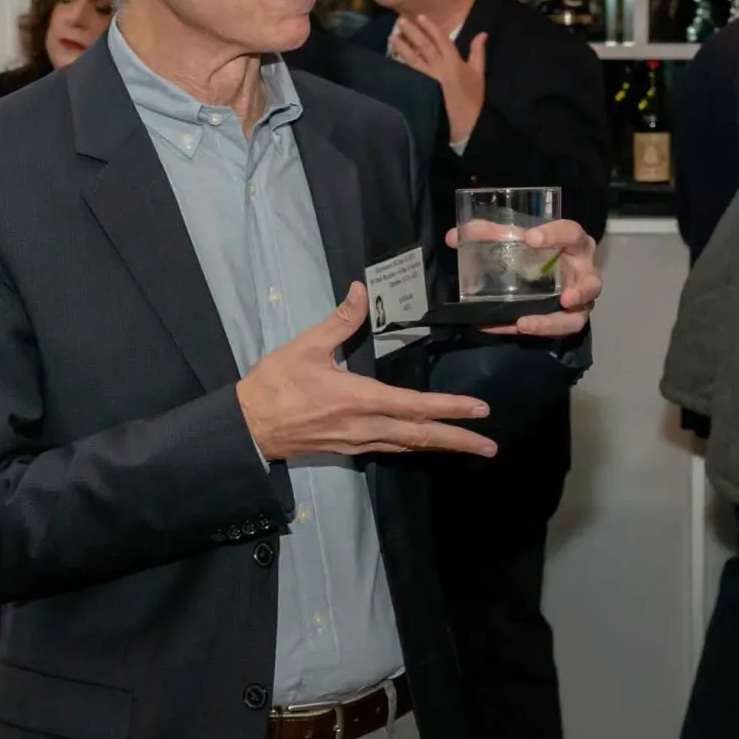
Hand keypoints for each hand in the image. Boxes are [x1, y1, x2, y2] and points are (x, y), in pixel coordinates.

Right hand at [237, 282, 496, 459]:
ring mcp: (358, 442)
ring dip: (441, 447)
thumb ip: (340, 320)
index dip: (450, 408)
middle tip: (491, 447)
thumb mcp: (306, 346)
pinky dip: (414, 447)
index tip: (480, 410)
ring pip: (408, 446)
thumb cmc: (275, 384)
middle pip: (421, 437)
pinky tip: (425, 444)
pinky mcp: (348, 449)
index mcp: (360, 399)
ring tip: (470, 448)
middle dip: (458, 441)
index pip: (416, 406)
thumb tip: (361, 290)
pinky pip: (390, 449)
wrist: (247, 427)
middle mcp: (366, 427)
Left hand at [392, 15, 486, 143]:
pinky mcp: (420, 88)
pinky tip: (393, 56)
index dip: (430, 27)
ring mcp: (428, 77)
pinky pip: (409, 71)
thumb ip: (478, 52)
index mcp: (454, 61)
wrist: (466, 123)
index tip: (420, 17)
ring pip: (413, 57)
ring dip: (402, 45)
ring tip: (392, 35)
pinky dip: (401, 62)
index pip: (441, 39)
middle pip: (424, 45)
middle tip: (400, 20)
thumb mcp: (478, 74)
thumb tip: (481, 33)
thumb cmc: (473, 99)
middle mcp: (439, 66)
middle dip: (412, 32)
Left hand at [445, 219, 600, 336]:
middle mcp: (582, 273)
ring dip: (554, 322)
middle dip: (582, 292)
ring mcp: (577, 299)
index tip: (530, 238)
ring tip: (526, 324)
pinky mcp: (565, 318)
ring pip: (577, 316)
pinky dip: (530, 330)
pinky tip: (508, 328)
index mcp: (574, 244)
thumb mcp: (517, 237)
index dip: (555, 235)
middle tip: (564, 298)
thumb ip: (488, 234)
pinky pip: (553, 330)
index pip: (572, 234)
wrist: (544, 269)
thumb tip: (453, 236)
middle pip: (592, 283)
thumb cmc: (536, 248)